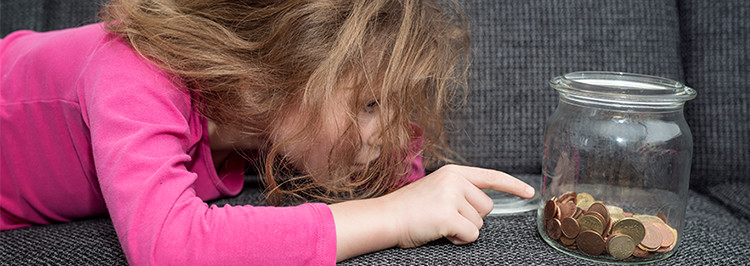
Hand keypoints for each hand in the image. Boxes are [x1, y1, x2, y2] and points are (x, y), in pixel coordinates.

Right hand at [330, 164, 533, 260]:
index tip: (530, 192)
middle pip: (487, 207)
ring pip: (479, 224)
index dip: (513, 185)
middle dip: (471, 218)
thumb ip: (459, 192)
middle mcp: (455, 180)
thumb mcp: (436, 190)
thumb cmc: (409, 210)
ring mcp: (452, 197)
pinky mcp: (448, 215)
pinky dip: (458, 239)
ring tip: (437, 223)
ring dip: (462, 230)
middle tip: (443, 217)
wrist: (384, 218)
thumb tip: (483, 205)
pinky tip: (440, 232)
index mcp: (453, 172)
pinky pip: (470, 235)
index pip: (490, 176)